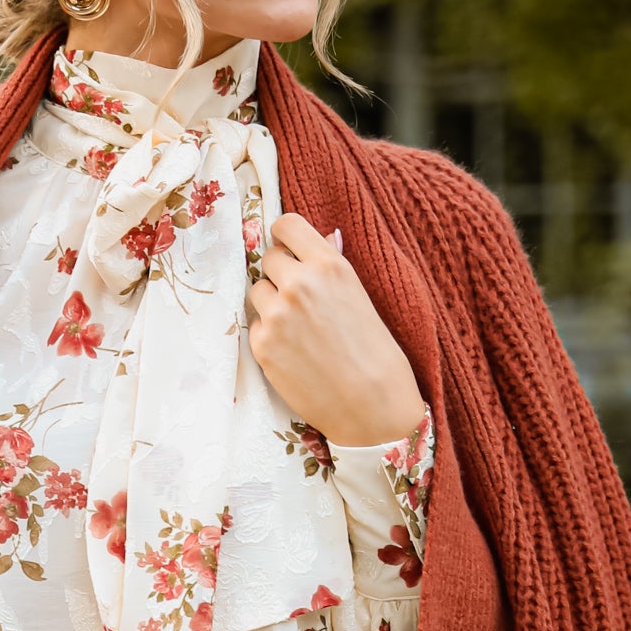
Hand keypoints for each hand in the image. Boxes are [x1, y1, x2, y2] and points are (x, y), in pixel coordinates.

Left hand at [246, 214, 425, 444]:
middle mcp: (298, 284)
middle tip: (300, 300)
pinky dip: (268, 336)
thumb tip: (323, 238)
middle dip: (281, 274)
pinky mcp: (262, 345)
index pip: (287, 225)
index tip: (288, 249)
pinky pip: (255, 326)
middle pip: (268, 259)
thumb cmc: (376, 352)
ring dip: (271, 303)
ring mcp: (276, 315)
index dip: (285, 237)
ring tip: (299, 328)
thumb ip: (332, 266)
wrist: (372, 405)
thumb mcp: (360, 296)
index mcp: (329, 264)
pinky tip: (294, 352)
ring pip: (257, 291)